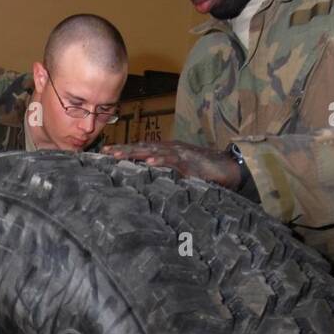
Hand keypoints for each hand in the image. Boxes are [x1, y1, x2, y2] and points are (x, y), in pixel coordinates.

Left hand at [106, 140, 243, 189]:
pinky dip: (160, 160)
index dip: (125, 150)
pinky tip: (149, 163)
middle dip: (123, 150)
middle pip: (142, 147)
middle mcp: (171, 149)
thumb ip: (167, 177)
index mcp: (168, 152)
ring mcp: (180, 153)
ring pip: (153, 151)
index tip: (106, 154)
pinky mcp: (190, 161)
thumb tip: (151, 185)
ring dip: (134, 153)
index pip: (142, 149)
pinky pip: (173, 160)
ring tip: (118, 155)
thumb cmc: (206, 172)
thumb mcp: (182, 175)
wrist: (229, 168)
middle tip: (104, 152)